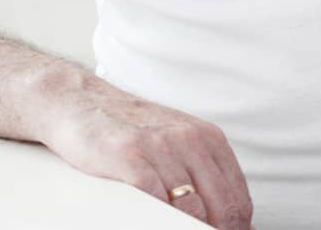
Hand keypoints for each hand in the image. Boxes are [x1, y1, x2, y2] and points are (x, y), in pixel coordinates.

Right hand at [34, 69, 253, 228]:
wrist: (81, 103)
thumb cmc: (131, 131)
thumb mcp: (179, 145)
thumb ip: (206, 178)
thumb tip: (239, 223)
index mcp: (209, 139)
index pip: (238, 200)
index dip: (236, 229)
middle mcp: (190, 139)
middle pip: (222, 208)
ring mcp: (160, 146)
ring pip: (191, 210)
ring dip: (188, 229)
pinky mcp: (130, 156)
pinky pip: (155, 201)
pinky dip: (160, 221)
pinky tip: (155, 223)